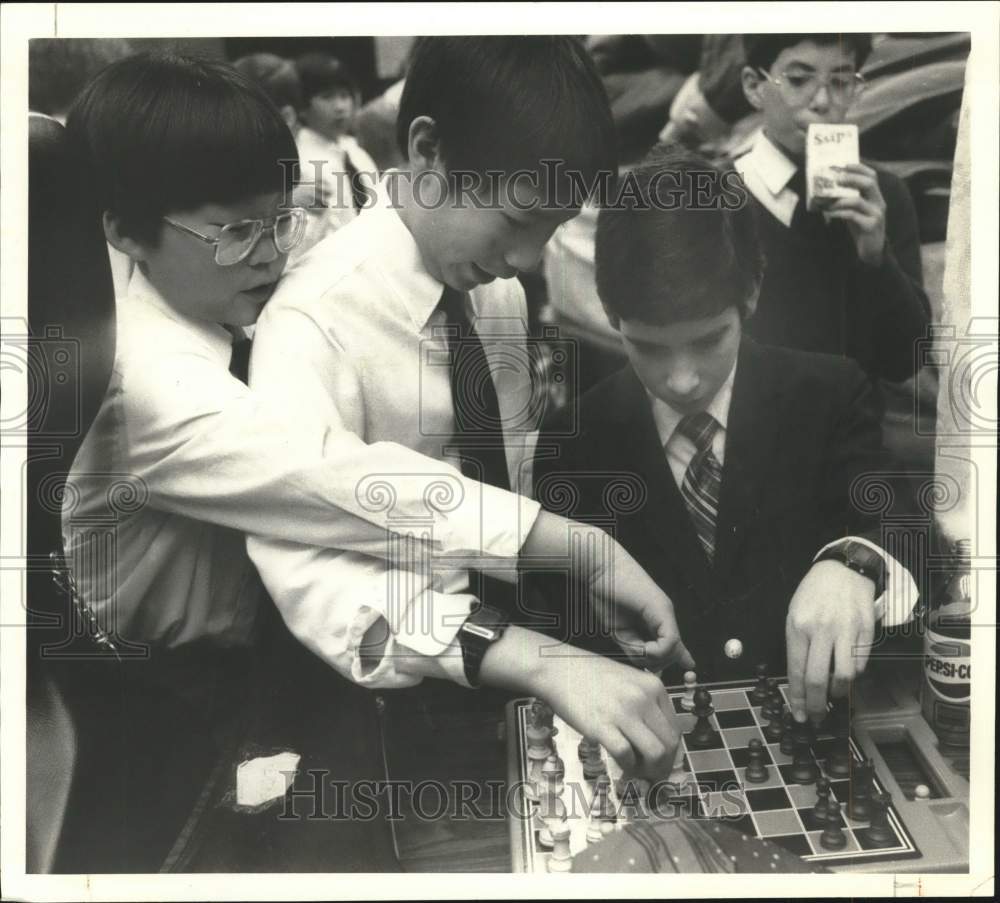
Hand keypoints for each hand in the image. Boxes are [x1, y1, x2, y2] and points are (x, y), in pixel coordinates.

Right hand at [535, 649, 681, 780]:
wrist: (558, 669)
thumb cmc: (591, 675)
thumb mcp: (629, 681)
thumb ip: (646, 704)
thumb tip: (658, 739)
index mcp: (654, 686)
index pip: (675, 729)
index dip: (670, 751)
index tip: (661, 761)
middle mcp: (643, 698)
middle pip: (669, 744)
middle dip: (663, 765)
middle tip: (652, 774)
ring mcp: (623, 712)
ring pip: (655, 753)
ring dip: (649, 771)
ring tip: (638, 772)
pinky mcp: (602, 726)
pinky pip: (627, 756)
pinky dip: (628, 767)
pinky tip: (622, 764)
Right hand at [584, 530, 694, 672]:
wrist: (600, 566)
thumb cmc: (604, 593)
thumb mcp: (619, 630)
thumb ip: (634, 647)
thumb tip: (649, 666)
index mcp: (655, 619)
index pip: (674, 642)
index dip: (680, 657)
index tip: (688, 666)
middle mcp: (664, 615)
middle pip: (673, 653)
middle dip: (656, 663)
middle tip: (635, 655)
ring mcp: (665, 611)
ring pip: (671, 650)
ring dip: (651, 658)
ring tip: (631, 646)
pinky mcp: (661, 609)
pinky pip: (668, 641)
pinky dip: (653, 651)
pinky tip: (639, 645)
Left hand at [785, 559, 875, 723]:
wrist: (843, 570)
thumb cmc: (813, 594)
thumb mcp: (794, 614)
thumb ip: (797, 645)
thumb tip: (800, 680)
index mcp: (798, 627)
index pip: (796, 671)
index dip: (798, 698)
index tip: (799, 715)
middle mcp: (821, 630)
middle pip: (818, 679)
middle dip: (816, 705)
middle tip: (816, 718)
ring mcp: (846, 631)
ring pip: (844, 676)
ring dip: (838, 693)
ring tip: (833, 695)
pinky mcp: (866, 631)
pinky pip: (861, 664)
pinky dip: (853, 676)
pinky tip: (846, 674)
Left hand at [825, 163, 886, 265]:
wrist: (872, 250)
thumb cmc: (861, 228)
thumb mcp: (856, 210)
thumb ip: (848, 199)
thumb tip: (828, 189)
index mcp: (876, 196)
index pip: (872, 176)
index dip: (859, 168)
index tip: (844, 165)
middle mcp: (879, 202)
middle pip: (869, 183)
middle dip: (852, 178)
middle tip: (836, 179)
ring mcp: (876, 214)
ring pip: (858, 200)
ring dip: (839, 199)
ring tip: (826, 202)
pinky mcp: (871, 226)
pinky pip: (853, 216)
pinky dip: (839, 213)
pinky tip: (828, 214)